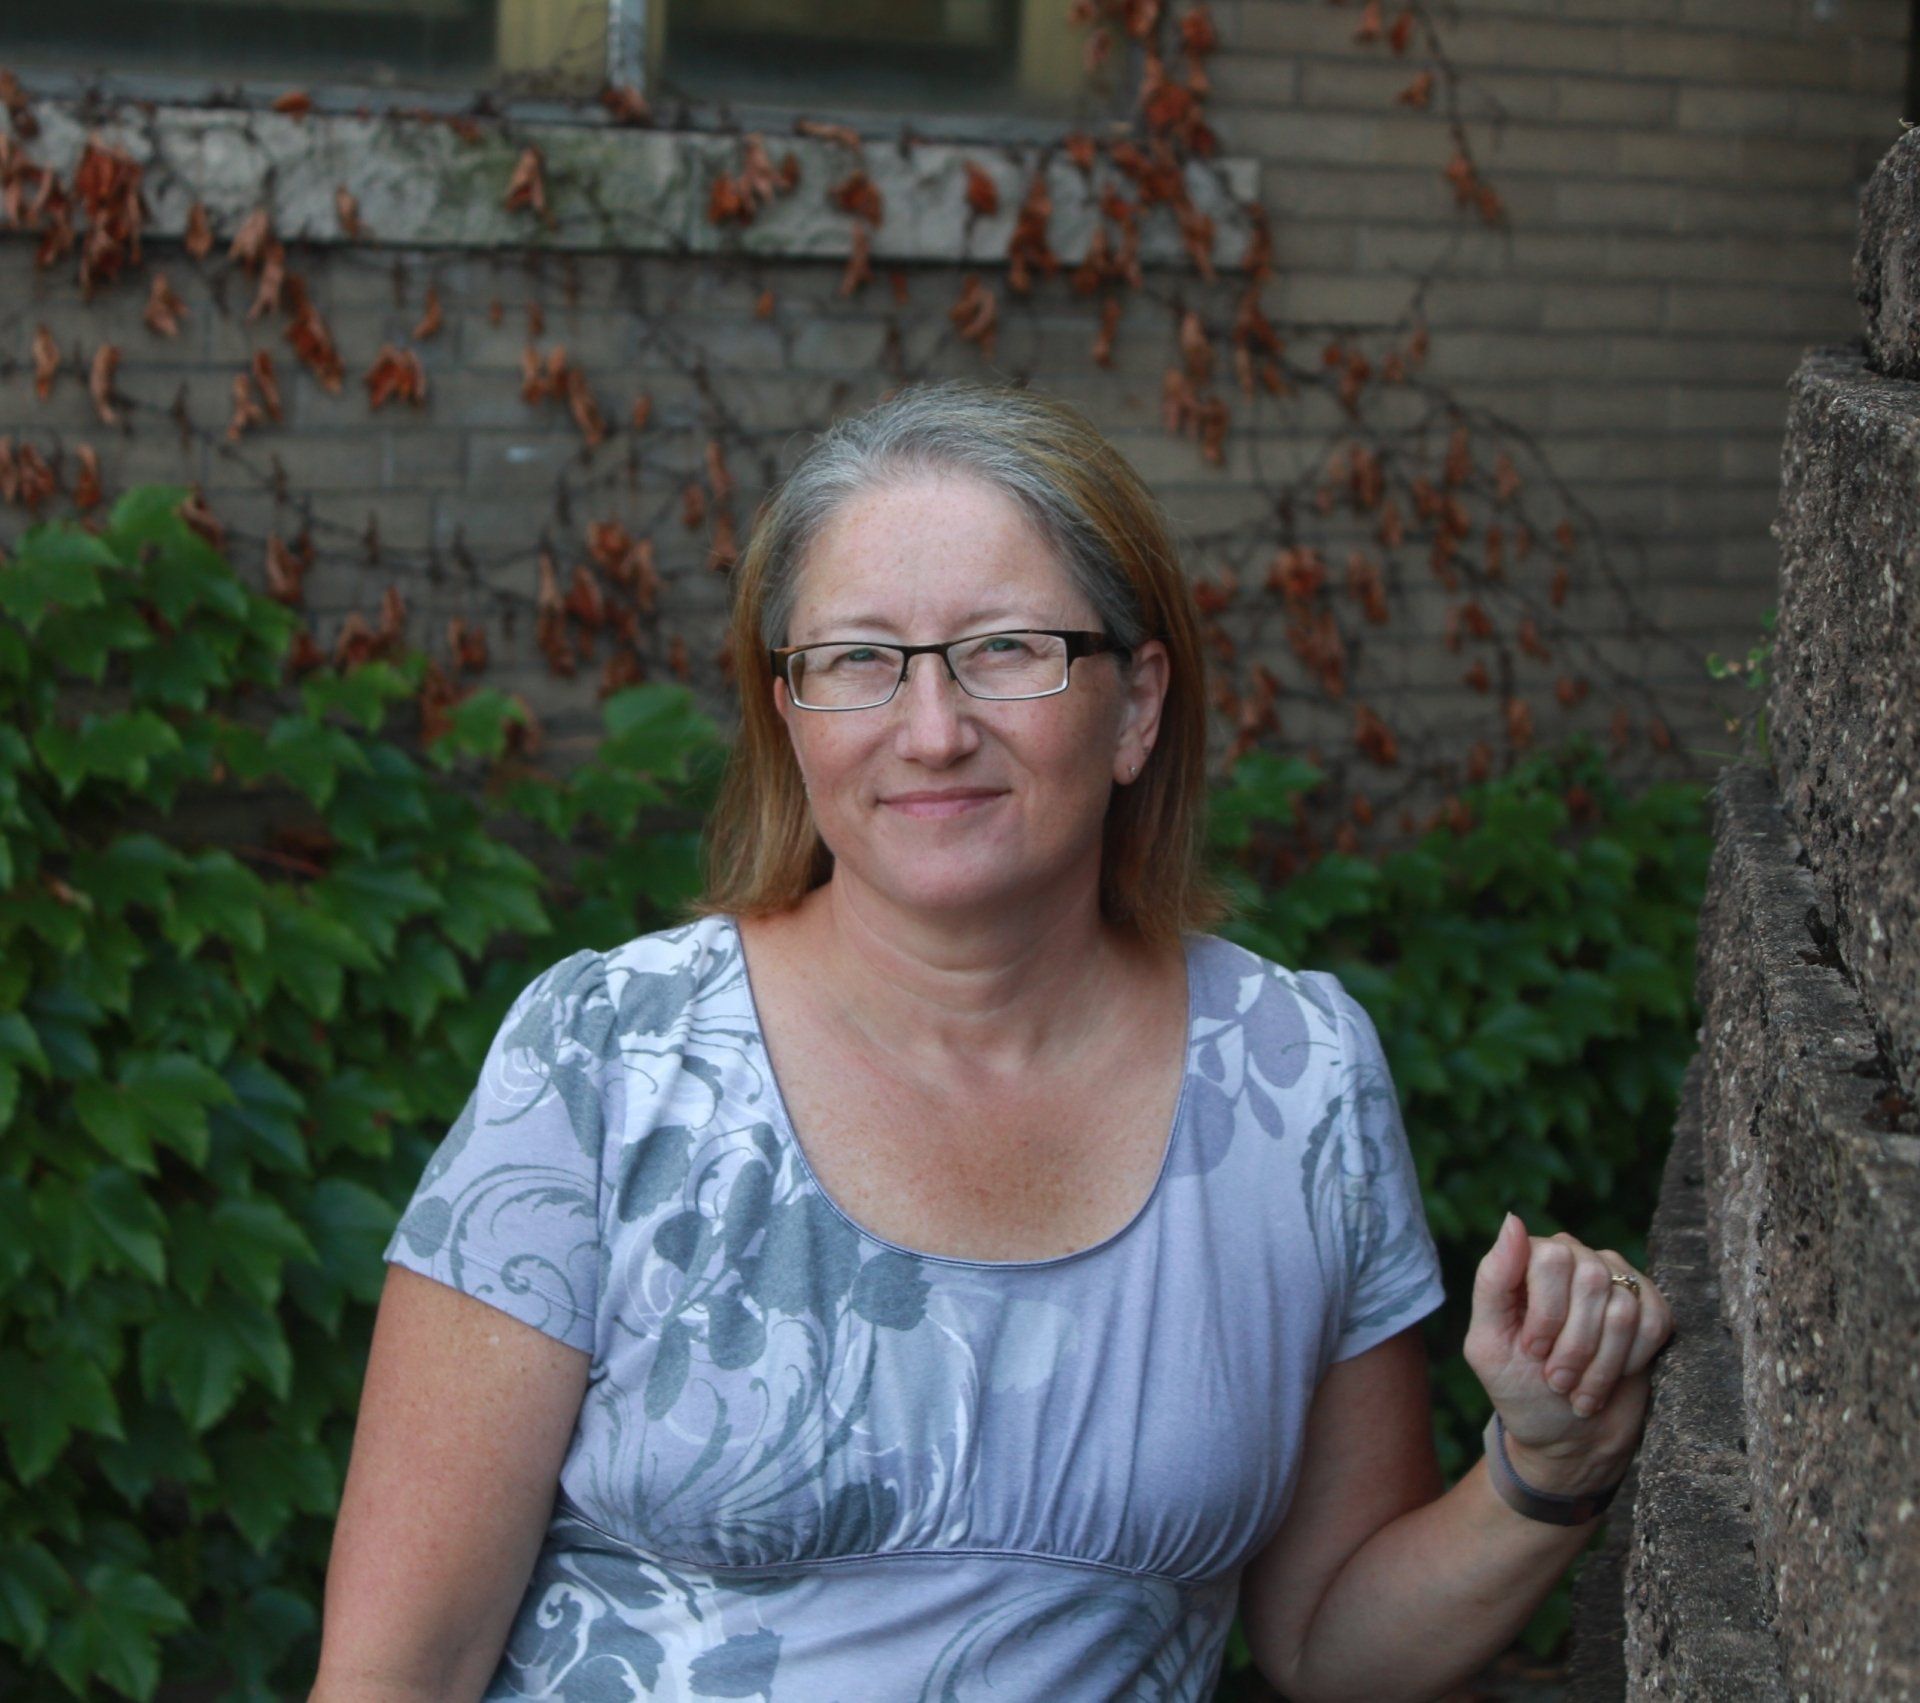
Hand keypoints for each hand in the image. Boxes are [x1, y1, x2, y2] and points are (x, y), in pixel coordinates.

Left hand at [1464, 1212, 1673, 1493]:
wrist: (1568, 1438)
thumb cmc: (1520, 1388)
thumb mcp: (1488, 1343)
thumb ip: (1493, 1281)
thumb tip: (1513, 1220)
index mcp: (1529, 1258)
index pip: (1550, 1258)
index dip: (1546, 1314)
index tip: (1534, 1351)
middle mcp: (1576, 1257)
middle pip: (1590, 1280)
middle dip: (1574, 1345)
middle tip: (1557, 1380)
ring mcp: (1617, 1277)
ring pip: (1621, 1309)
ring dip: (1599, 1365)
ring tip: (1580, 1389)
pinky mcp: (1652, 1306)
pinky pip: (1653, 1324)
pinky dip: (1630, 1363)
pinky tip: (1612, 1378)